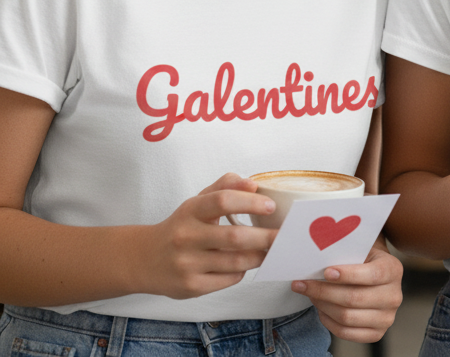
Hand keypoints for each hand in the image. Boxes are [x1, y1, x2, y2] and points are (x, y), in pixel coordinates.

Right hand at [143, 173, 277, 298]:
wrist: (144, 259)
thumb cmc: (181, 227)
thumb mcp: (197, 202)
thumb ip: (225, 187)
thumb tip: (253, 183)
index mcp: (189, 211)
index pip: (222, 200)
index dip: (250, 202)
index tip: (271, 206)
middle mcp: (186, 237)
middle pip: (235, 236)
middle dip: (266, 237)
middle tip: (284, 235)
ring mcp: (187, 264)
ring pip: (236, 262)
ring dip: (259, 256)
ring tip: (271, 250)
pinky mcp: (190, 286)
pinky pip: (228, 279)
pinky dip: (242, 271)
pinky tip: (244, 264)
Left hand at [294, 243, 402, 341]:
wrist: (376, 278)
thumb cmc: (362, 261)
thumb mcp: (361, 251)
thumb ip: (345, 254)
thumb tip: (315, 259)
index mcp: (393, 270)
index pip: (372, 274)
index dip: (348, 274)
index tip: (326, 271)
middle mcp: (394, 296)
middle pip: (353, 298)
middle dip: (323, 291)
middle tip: (302, 284)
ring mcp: (387, 317)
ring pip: (346, 317)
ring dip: (322, 305)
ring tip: (310, 295)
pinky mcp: (377, 334)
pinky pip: (345, 332)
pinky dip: (328, 321)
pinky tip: (321, 309)